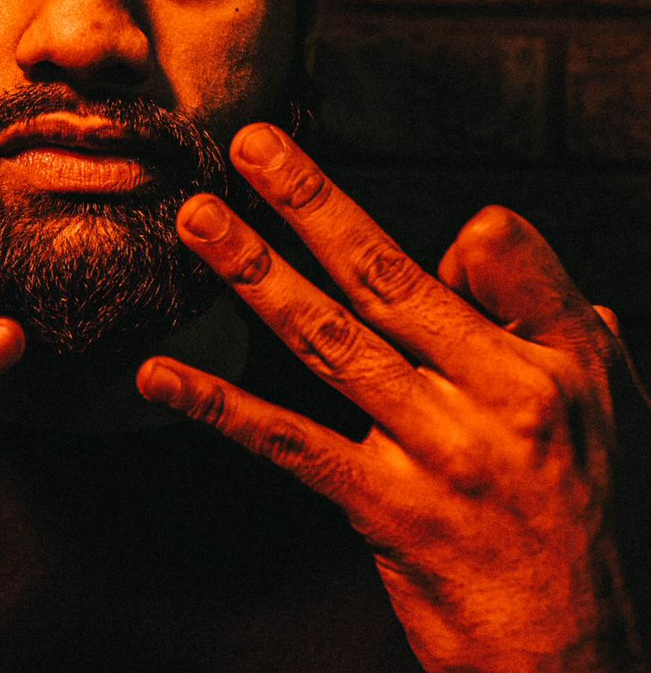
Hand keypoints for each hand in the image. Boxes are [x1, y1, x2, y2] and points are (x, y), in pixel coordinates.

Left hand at [137, 123, 650, 672]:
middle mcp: (498, 396)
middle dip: (311, 201)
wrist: (579, 653)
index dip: (440, 218)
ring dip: (255, 274)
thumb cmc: (586, 512)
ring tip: (198, 222)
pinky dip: (219, 404)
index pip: (496, 252)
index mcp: (554, 359)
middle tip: (250, 146)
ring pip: (330, 340)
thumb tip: (473, 236)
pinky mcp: (386, 511)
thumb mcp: (606, 402)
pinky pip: (290, 444)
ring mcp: (438, 455)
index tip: (373, 191)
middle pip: (387, 276)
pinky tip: (161, 374)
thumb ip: (546, 311)